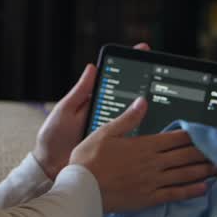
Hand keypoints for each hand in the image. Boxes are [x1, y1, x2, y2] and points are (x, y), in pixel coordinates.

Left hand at [34, 43, 151, 179]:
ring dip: (150, 104)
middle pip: (130, 94)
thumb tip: (92, 66)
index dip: (129, 64)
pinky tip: (159, 120)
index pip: (115, 78)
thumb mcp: (65, 111)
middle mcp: (107, 113)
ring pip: (136, 114)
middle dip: (147, 79)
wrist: (51, 167)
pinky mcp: (117, 145)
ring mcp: (113, 129)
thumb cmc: (54, 137)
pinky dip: (146, 128)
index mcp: (95, 101)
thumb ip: (80, 91)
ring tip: (164, 89)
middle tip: (161, 66)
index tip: (144, 49)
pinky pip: (133, 135)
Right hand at [71, 97, 216, 213]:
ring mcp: (152, 181)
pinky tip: (204, 189)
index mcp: (144, 145)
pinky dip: (191, 191)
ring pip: (185, 174)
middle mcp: (153, 163)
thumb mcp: (106, 132)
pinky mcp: (149, 197)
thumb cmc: (89, 160)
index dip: (195, 136)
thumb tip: (143, 101)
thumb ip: (128, 117)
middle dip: (207, 153)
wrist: (82, 190)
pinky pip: (175, 194)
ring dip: (205, 170)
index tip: (210, 134)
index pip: (176, 138)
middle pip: (186, 156)